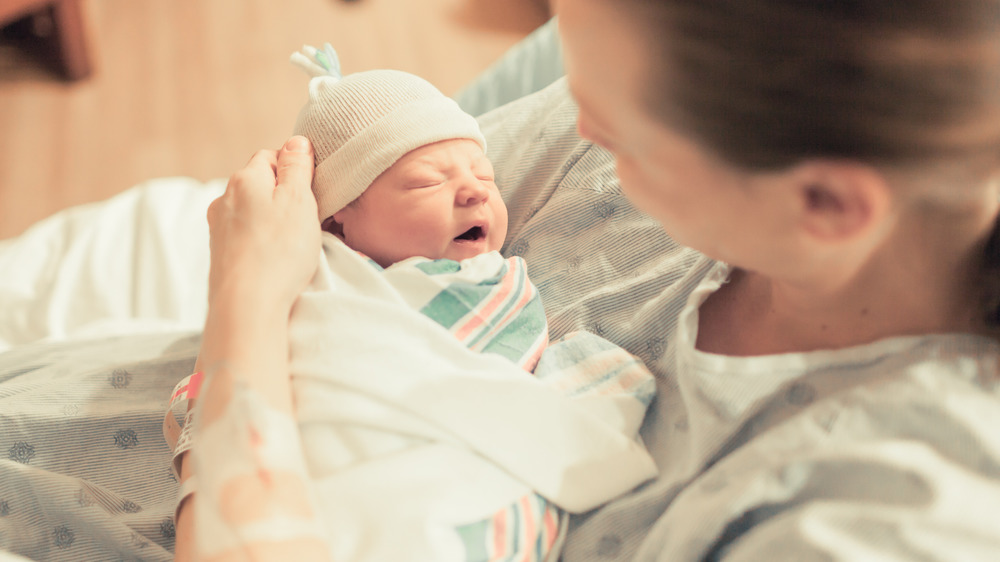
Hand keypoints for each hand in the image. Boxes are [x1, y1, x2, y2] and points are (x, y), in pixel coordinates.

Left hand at [206, 136, 319, 311]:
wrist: (247, 304)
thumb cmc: (278, 251)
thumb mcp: (298, 200)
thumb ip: (297, 168)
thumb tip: (296, 142)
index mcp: (244, 179)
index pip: (270, 157)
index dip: (294, 170)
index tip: (311, 191)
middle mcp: (225, 199)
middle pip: (259, 185)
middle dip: (282, 196)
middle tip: (306, 218)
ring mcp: (219, 228)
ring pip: (252, 212)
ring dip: (271, 220)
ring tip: (292, 243)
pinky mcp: (221, 255)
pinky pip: (246, 237)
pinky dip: (261, 242)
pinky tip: (275, 259)